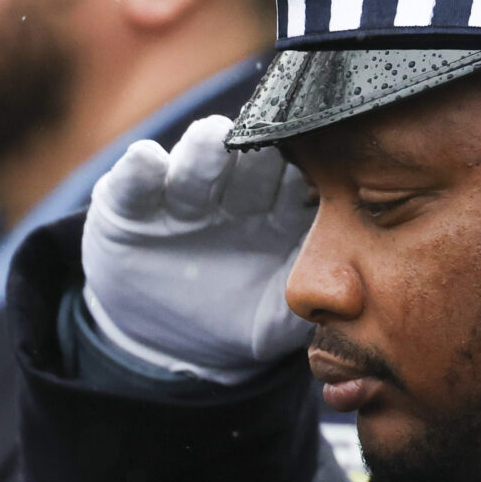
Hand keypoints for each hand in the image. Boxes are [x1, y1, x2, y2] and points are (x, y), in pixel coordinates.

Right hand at [81, 115, 316, 384]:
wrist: (171, 340)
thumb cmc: (241, 320)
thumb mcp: (277, 322)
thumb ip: (311, 305)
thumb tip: (351, 304)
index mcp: (279, 212)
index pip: (299, 184)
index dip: (310, 178)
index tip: (324, 177)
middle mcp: (234, 192)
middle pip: (251, 163)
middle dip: (261, 153)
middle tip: (272, 146)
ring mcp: (182, 192)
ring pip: (195, 161)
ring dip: (205, 150)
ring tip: (213, 141)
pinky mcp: (129, 203)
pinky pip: (134, 181)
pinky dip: (139, 168)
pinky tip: (147, 161)